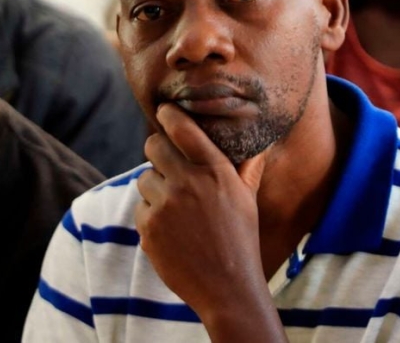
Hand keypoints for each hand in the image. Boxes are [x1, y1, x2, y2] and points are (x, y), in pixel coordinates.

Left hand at [135, 103, 269, 318]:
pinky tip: (172, 231)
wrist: (227, 289)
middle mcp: (188, 183)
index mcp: (216, 171)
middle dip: (157, 150)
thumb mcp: (248, 199)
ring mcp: (165, 205)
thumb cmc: (241, 240)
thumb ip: (248, 166)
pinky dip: (151, 215)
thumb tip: (259, 141)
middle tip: (167, 163)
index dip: (169, 115)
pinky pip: (140, 207)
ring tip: (177, 208)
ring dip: (155, 187)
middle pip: (153, 145)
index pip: (182, 128)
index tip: (164, 111)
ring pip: (144, 178)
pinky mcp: (148, 227)